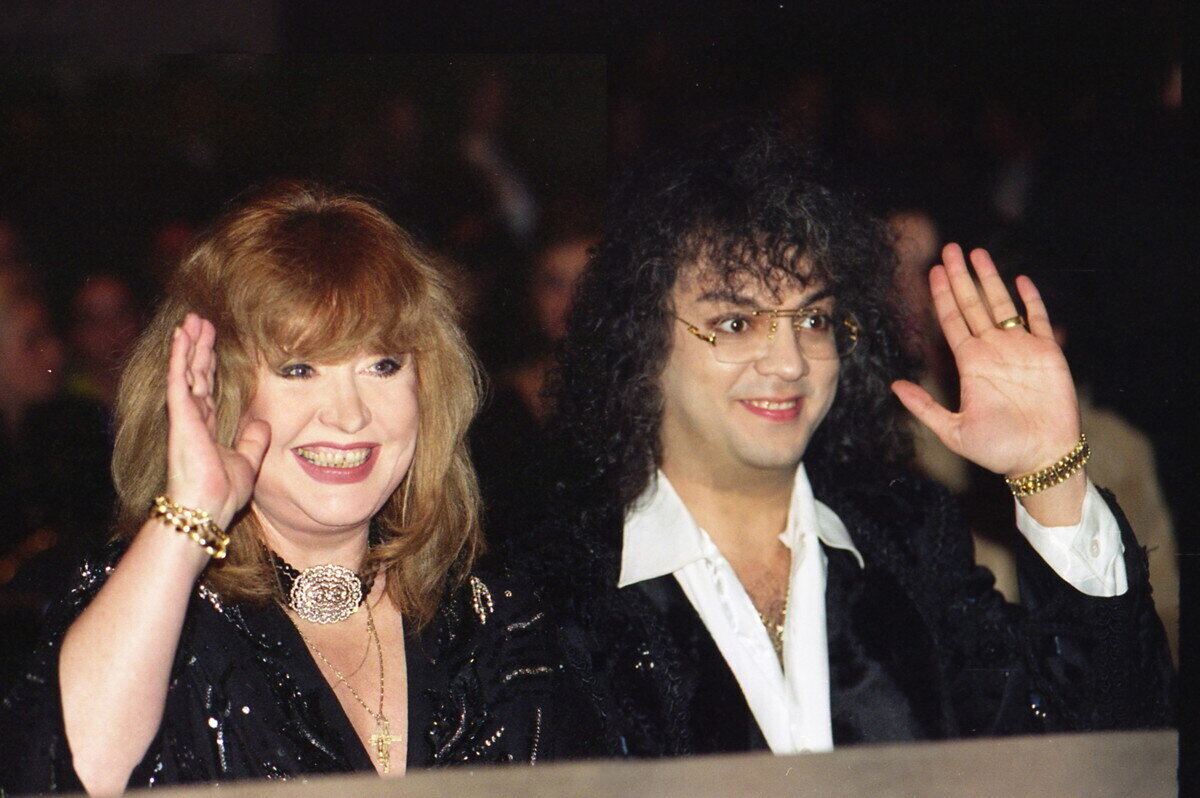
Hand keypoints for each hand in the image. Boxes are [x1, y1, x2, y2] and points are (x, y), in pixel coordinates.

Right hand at [165, 314, 269, 528]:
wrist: (207, 508)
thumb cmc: (221, 492)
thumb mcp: (247, 461)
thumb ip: (253, 441)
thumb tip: (263, 423)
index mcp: (206, 426)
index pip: (207, 386)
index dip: (209, 363)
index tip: (212, 341)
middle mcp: (193, 417)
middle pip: (196, 372)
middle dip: (198, 346)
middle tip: (200, 320)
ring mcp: (185, 415)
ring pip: (186, 370)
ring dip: (189, 343)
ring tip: (191, 319)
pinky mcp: (180, 415)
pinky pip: (179, 378)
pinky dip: (179, 355)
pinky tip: (181, 335)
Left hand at [891, 244, 1080, 478]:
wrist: (1041, 458)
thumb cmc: (998, 449)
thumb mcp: (952, 430)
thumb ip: (924, 407)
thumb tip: (894, 386)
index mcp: (970, 363)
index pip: (952, 320)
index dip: (941, 295)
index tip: (932, 271)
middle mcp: (992, 350)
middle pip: (972, 304)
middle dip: (960, 276)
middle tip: (949, 248)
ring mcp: (1020, 349)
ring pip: (1001, 304)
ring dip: (990, 278)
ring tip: (976, 253)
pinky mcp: (1048, 353)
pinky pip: (1038, 319)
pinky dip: (1031, 300)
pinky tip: (1020, 280)